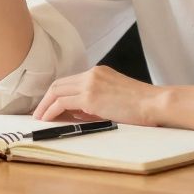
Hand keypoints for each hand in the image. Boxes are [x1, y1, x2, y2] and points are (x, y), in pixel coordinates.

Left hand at [33, 66, 162, 125]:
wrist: (155, 103)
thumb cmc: (141, 106)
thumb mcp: (114, 99)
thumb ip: (94, 102)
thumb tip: (75, 113)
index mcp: (98, 72)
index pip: (69, 81)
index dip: (56, 94)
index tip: (49, 107)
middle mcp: (92, 74)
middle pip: (58, 84)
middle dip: (45, 99)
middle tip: (39, 113)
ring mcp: (90, 83)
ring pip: (56, 91)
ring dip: (45, 106)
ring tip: (39, 119)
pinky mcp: (90, 97)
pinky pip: (62, 103)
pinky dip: (51, 111)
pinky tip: (47, 120)